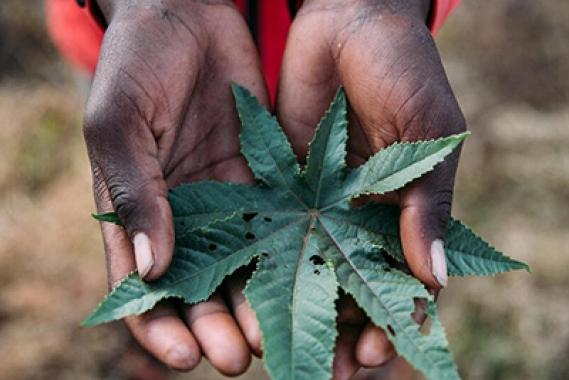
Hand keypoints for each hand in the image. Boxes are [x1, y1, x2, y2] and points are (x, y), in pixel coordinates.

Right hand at [83, 0, 267, 374]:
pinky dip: (291, 259)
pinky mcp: (266, 180)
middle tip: (240, 356)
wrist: (187, 14)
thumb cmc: (135, 63)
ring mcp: (228, 202)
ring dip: (255, 305)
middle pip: (198, 290)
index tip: (183, 356)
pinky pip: (280, 228)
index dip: (158, 326)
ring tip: (275, 334)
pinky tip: (309, 281)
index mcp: (135, 212)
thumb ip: (134, 193)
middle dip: (216, 328)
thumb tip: (149, 268)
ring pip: (243, 268)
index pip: (141, 288)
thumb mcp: (120, 124)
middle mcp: (183, 217)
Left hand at [277, 0, 464, 375]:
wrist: (346, 18)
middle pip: (348, 288)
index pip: (398, 283)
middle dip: (337, 331)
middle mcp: (355, 217)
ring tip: (271, 349)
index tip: (370, 358)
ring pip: (303, 270)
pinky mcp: (275, 184)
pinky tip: (240, 296)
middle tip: (323, 374)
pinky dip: (255, 265)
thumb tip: (435, 278)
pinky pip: (264, 231)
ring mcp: (314, 204)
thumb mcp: (428, 131)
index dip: (389, 323)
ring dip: (292, 310)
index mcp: (400, 212)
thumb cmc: (402, 68)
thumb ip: (428, 201)